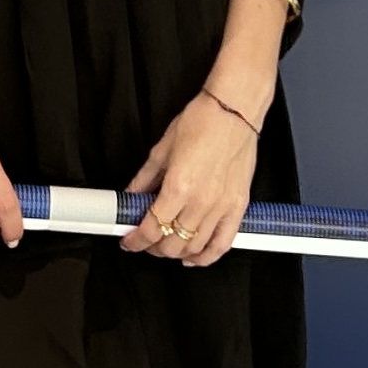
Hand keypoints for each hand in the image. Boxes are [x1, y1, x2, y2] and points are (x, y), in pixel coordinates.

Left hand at [121, 88, 260, 265]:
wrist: (234, 110)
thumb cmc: (202, 122)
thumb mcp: (162, 149)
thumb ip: (144, 179)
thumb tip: (132, 195)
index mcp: (179, 187)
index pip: (151, 228)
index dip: (136, 240)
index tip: (129, 240)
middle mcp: (201, 202)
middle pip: (171, 243)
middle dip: (153, 247)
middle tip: (145, 240)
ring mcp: (221, 207)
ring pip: (194, 248)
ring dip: (175, 252)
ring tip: (166, 245)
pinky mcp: (238, 206)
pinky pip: (223, 244)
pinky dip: (207, 256)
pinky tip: (194, 256)